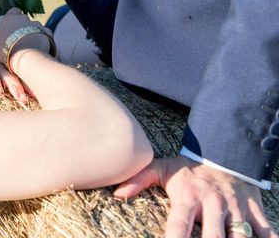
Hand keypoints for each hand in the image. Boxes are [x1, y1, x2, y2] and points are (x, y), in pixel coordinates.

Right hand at [0, 8, 51, 63]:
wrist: (25, 57)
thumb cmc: (6, 51)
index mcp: (10, 18)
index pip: (13, 11)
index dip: (13, 17)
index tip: (12, 25)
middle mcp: (25, 18)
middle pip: (25, 19)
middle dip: (24, 26)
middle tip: (21, 38)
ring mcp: (37, 24)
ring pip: (36, 26)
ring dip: (33, 33)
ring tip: (31, 45)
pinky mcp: (47, 32)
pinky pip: (45, 34)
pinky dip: (43, 39)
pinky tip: (40, 47)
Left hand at [0, 44, 32, 107]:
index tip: (0, 98)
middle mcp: (0, 67)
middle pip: (8, 77)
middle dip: (15, 87)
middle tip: (22, 99)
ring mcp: (9, 68)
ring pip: (18, 77)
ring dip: (25, 87)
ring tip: (32, 97)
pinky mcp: (15, 70)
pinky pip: (23, 77)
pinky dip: (30, 84)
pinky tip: (37, 93)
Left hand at [113, 156, 277, 237]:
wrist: (223, 152)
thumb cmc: (188, 169)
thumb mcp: (163, 169)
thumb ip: (139, 180)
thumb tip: (116, 194)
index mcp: (189, 197)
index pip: (180, 226)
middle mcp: (214, 204)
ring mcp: (237, 208)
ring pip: (240, 237)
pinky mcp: (255, 211)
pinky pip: (267, 231)